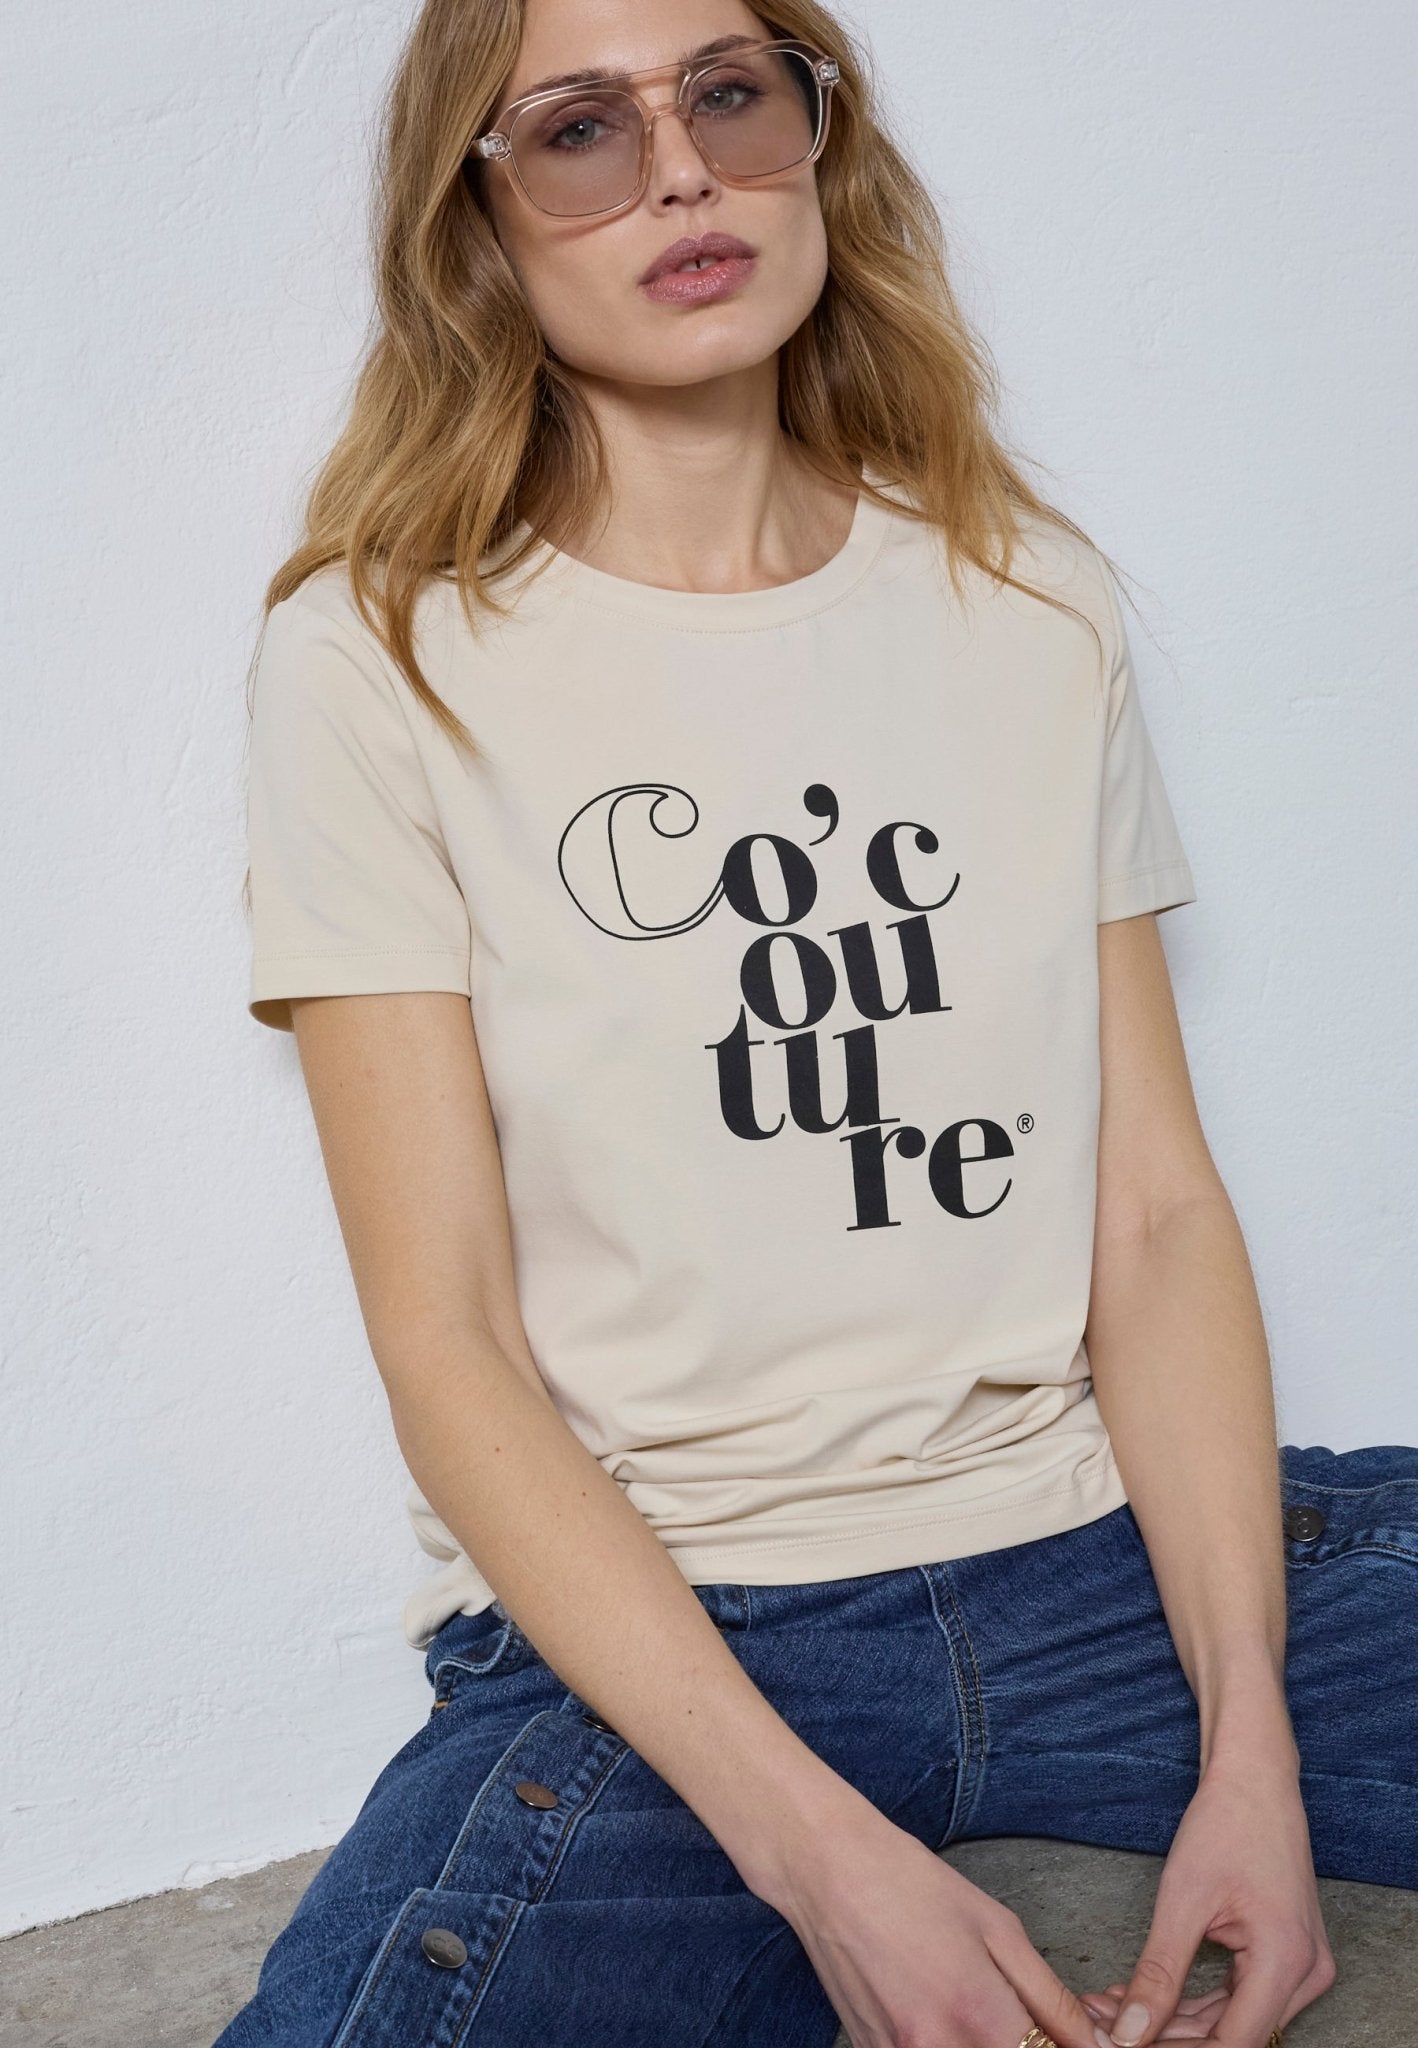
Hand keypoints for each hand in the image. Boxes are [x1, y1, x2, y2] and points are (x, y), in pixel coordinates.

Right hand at [770, 1803, 1102, 2047]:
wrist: (827, 1870)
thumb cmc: (911, 1884)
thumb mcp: (998, 1928)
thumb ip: (1051, 1999)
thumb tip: (1091, 2046)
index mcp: (982, 2016)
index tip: (1068, 2040)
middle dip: (1026, 2047)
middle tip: (1022, 2022)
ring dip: (987, 2045)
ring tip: (980, 2011)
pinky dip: (946, 2045)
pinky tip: (941, 2011)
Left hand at [1077, 1754, 1335, 2044]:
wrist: (1256, 1778)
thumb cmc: (1225, 1823)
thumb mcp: (1182, 1899)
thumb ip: (1158, 1973)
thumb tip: (1128, 2034)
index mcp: (1287, 1961)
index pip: (1233, 2045)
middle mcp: (1306, 1974)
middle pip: (1234, 2037)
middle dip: (1166, 2037)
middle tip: (1104, 2025)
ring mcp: (1301, 1967)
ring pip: (1233, 2020)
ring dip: (1174, 2022)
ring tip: (1112, 2010)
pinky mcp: (1286, 1956)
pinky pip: (1239, 1997)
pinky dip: (1193, 2001)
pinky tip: (1144, 1997)